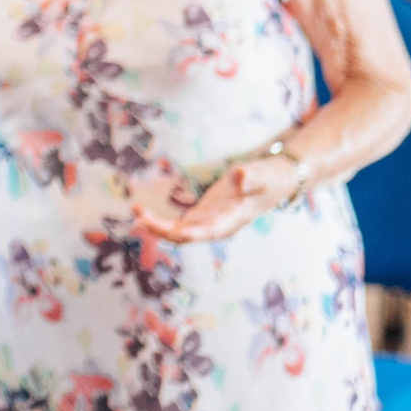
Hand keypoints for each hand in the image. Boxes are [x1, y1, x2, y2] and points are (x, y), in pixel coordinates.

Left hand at [132, 158, 299, 243]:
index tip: (168, 230)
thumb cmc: (269, 179)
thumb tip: (239, 176)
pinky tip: (142, 212)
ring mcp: (209, 222)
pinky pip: (179, 223)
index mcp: (231, 220)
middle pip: (186, 235)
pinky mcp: (203, 215)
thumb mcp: (264, 175)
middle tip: (138, 219)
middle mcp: (217, 227)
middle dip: (162, 230)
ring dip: (157, 226)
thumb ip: (252, 176)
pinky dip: (161, 220)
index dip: (186, 233)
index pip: (205, 232)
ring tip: (135, 215)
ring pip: (179, 231)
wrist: (275, 182)